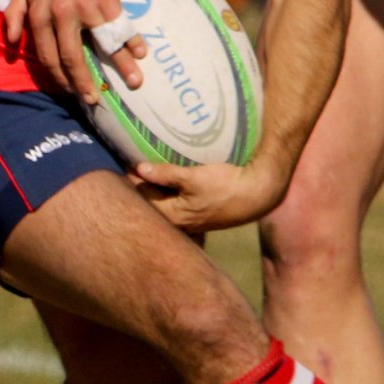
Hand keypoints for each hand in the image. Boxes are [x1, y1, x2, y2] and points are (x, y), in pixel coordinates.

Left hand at [3, 0, 142, 100]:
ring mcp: (85, 9)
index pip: (49, 57)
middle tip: (94, 99)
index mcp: (39, 15)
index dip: (60, 78)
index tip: (71, 92)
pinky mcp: (106, 0)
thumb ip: (14, 13)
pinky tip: (141, 54)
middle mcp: (60, 15)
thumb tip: (11, 42)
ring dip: (120, 68)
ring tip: (133, 84)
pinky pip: (120, 27)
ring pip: (101, 47)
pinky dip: (132, 43)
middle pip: (72, 59)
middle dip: (84, 84)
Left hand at [134, 155, 287, 232]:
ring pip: (163, 202)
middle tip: (133, 160)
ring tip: (149, 166)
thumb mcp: (193, 178)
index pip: (141, 197)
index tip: (125, 160)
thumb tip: (139, 168)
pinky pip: (176, 202)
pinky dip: (169, 190)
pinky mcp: (198, 214)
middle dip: (142, 183)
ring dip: (156, 187)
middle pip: (150, 201)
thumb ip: (165, 174)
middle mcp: (177, 223)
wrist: (258, 195)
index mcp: (172, 216)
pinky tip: (170, 178)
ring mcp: (188, 220)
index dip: (131, 179)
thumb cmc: (226, 187)